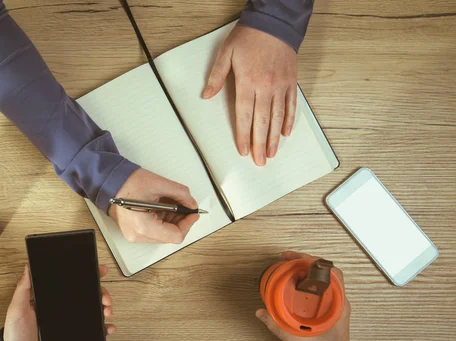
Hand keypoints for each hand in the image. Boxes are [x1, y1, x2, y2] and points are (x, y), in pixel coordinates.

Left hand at [4, 264, 115, 340]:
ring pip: (93, 309)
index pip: (73, 281)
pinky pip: (91, 330)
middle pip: (88, 294)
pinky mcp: (73, 333)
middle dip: (102, 292)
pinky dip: (103, 328)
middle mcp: (64, 306)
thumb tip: (27, 267)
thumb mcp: (17, 307)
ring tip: (107, 310)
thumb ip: (22, 288)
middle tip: (105, 296)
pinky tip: (108, 327)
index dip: (88, 275)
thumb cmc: (16, 333)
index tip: (99, 270)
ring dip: (105, 308)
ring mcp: (70, 319)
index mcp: (53, 297)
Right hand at [109, 168, 199, 243]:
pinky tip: (162, 207)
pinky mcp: (134, 232)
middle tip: (185, 206)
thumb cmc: (126, 182)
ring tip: (171, 204)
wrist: (109, 182)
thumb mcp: (158, 184)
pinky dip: (163, 220)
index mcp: (143, 226)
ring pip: (163, 234)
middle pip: (169, 236)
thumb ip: (180, 194)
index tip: (192, 212)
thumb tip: (192, 203)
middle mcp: (138, 235)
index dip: (188, 224)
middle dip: (180, 221)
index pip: (175, 235)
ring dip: (172, 220)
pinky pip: (155, 231)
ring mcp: (134, 235)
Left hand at [203, 25, 296, 165]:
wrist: (274, 23)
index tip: (243, 150)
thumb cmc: (248, 37)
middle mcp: (265, 87)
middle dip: (259, 144)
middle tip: (259, 161)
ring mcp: (280, 86)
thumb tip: (206, 96)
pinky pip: (291, 105)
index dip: (243, 135)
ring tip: (271, 153)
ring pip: (278, 117)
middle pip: (262, 121)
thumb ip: (216, 77)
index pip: (244, 116)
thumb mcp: (226, 54)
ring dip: (274, 137)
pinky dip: (289, 120)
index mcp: (247, 82)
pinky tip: (286, 133)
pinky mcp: (290, 82)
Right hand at [256, 251, 352, 340]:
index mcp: (338, 306)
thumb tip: (260, 312)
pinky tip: (294, 280)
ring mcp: (336, 303)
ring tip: (288, 265)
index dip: (313, 262)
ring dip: (307, 268)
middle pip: (326, 271)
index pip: (331, 274)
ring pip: (323, 277)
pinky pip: (320, 286)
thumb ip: (277, 327)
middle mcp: (339, 301)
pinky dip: (307, 279)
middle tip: (286, 258)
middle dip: (306, 260)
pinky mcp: (330, 307)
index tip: (295, 258)